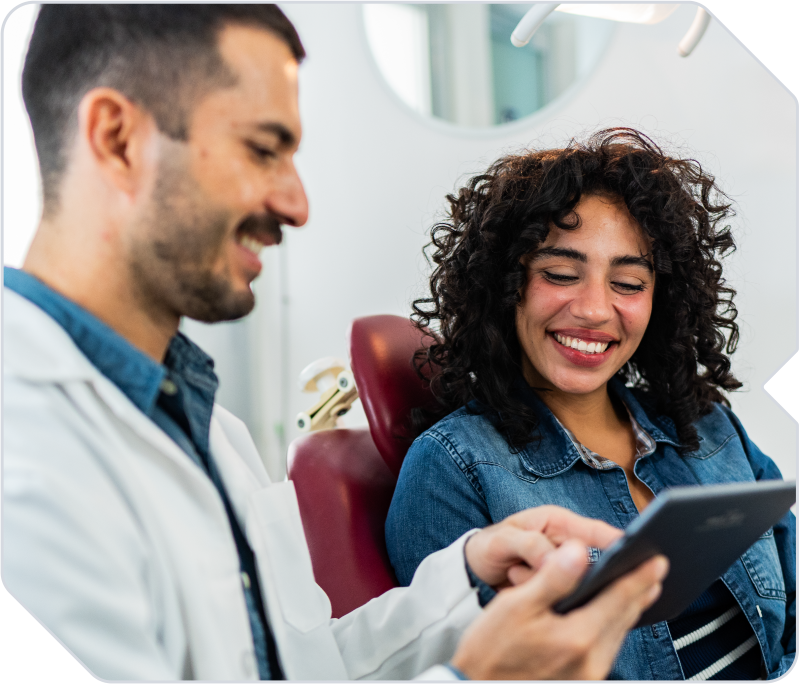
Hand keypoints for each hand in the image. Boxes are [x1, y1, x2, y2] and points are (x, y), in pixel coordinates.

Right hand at [451, 540, 668, 679]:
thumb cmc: (491, 649)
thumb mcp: (515, 605)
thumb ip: (552, 578)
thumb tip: (580, 551)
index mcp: (578, 637)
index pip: (619, 598)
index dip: (639, 576)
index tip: (658, 559)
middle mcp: (592, 661)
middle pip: (625, 617)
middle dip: (640, 590)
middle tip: (655, 567)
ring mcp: (590, 676)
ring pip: (619, 633)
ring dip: (629, 608)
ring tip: (639, 586)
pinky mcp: (582, 682)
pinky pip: (607, 647)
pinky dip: (613, 624)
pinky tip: (610, 613)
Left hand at [464, 505, 624, 587]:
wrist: (474, 568)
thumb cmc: (489, 546)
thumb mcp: (503, 541)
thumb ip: (529, 545)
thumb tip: (555, 561)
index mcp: (557, 522)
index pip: (595, 531)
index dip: (617, 544)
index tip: (635, 558)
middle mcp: (564, 543)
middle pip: (593, 561)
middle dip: (579, 575)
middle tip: (549, 576)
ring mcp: (562, 567)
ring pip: (576, 584)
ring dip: (551, 587)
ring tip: (514, 573)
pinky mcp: (556, 587)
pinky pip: (564, 595)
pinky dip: (546, 597)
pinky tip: (518, 583)